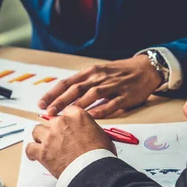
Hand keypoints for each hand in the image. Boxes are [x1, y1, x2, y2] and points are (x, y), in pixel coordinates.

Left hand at [25, 106, 115, 177]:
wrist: (93, 171)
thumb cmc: (100, 156)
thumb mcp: (101, 135)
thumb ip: (88, 130)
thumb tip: (86, 133)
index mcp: (77, 116)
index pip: (66, 112)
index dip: (65, 122)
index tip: (65, 127)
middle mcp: (61, 123)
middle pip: (50, 122)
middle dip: (53, 131)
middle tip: (58, 141)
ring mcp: (50, 137)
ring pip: (37, 131)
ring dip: (40, 138)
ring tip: (45, 146)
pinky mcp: (42, 151)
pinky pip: (29, 148)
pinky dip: (31, 153)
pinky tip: (34, 156)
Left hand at [37, 55, 161, 118]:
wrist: (146, 69)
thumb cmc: (118, 73)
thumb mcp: (97, 73)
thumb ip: (81, 84)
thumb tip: (60, 98)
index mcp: (90, 72)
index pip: (67, 83)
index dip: (53, 93)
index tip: (40, 103)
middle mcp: (99, 77)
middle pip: (76, 89)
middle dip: (60, 101)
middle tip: (47, 112)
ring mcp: (113, 86)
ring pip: (91, 95)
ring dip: (76, 107)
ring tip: (63, 117)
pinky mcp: (126, 95)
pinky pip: (111, 103)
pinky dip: (100, 110)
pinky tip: (89, 118)